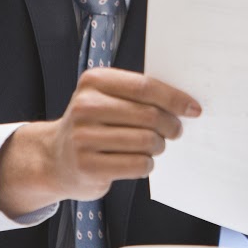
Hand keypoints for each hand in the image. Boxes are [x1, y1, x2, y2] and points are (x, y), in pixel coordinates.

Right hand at [0, 68, 200, 216]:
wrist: (54, 159)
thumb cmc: (93, 125)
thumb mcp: (106, 99)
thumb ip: (138, 96)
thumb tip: (184, 104)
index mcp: (93, 82)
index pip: (145, 87)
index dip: (174, 98)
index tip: (193, 108)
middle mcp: (85, 107)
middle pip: (149, 115)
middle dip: (170, 125)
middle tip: (174, 131)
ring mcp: (83, 138)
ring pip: (146, 141)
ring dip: (158, 146)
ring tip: (153, 146)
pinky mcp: (87, 166)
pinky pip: (137, 165)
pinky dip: (146, 164)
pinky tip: (138, 161)